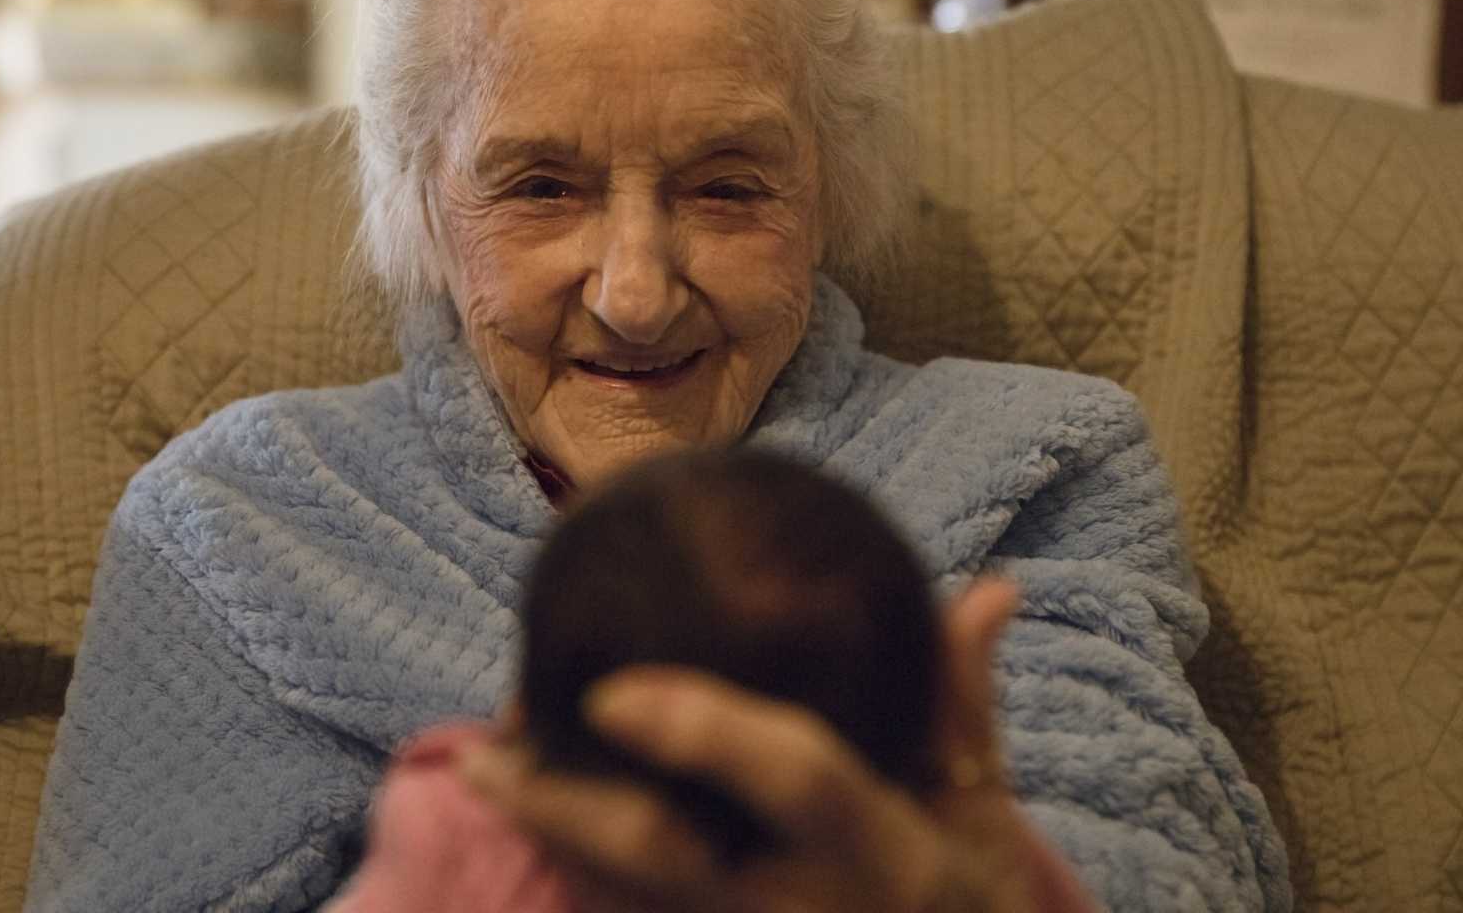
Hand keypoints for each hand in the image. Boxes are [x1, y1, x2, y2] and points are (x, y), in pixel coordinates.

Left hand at [459, 578, 1042, 911]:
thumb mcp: (980, 810)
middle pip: (662, 860)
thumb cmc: (970, 904)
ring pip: (623, 899)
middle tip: (486, 749)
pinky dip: (576, 864)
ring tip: (481, 765)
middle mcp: (796, 906)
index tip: (614, 689)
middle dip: (566, 807)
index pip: (794, 779)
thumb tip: (990, 590)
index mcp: (878, 847)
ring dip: (548, 832)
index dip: (705, 732)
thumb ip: (960, 700)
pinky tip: (527, 810)